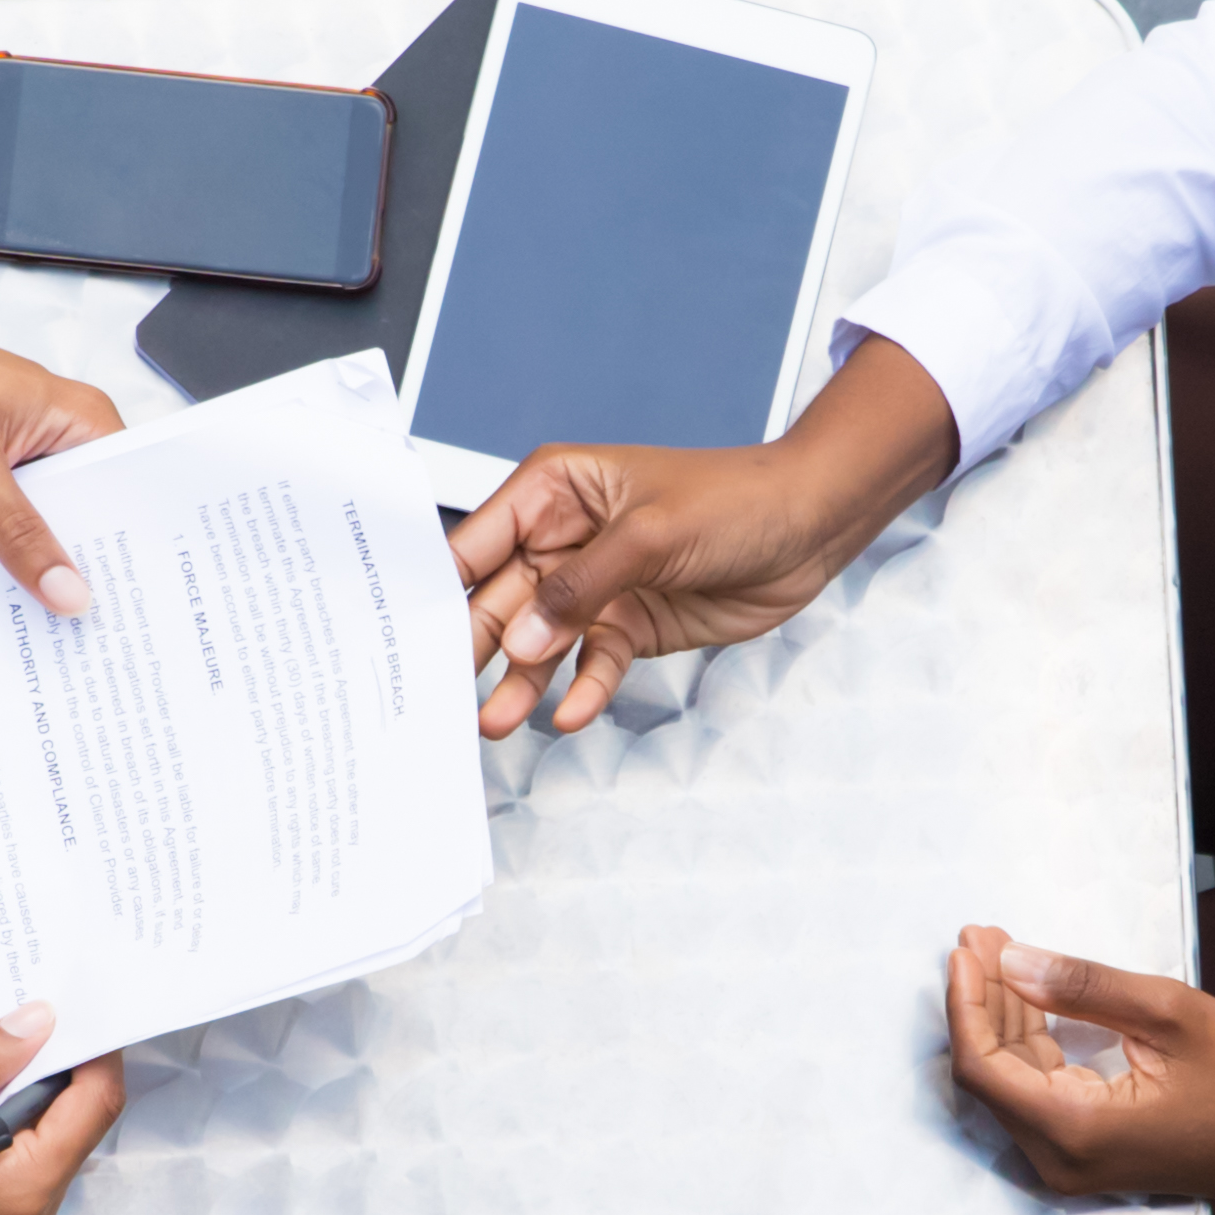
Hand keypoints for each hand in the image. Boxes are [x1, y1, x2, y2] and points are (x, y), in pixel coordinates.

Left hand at [0, 250, 125, 614]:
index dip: (131, 550)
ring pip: (26, 548)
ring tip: (40, 645)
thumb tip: (66, 589)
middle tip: (89, 639)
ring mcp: (1, 480)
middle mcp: (43, 452)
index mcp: (70, 423)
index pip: (123, 494)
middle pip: (77, 530)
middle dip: (75, 579)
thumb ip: (17, 529)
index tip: (136, 605)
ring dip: (22, 586)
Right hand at [0, 1003, 127, 1214]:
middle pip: (73, 1119)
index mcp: (22, 1190)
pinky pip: (7, 1155)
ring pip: (39, 1135)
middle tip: (23, 1001)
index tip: (70, 995)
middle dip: (55, 1059)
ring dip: (19, 1085)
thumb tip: (36, 1022)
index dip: (91, 1045)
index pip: (95, 1103)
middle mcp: (27, 1213)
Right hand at [450, 334, 962, 736]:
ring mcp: (594, 586)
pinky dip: (582, 689)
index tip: (405, 637)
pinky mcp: (627, 624)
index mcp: (552, 490)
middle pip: (499, 600)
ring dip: (520, 682)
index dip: (439, 588)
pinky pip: (591, 663)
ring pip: (540, 642)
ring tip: (496, 724)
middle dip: (473, 649)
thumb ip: (581, 588)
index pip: (477, 542)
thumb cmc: (735, 500)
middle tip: (438, 698)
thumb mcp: (652, 535)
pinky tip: (569, 716)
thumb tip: (522, 636)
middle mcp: (563, 539)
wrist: (809, 527)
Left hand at [942, 926, 1214, 1214]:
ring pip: (1009, 1082)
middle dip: (983, 1000)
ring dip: (1002, 1017)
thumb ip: (1084, 987)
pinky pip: (1036, 1092)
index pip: (982, 1067)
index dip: (966, 1003)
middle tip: (984, 935)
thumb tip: (1012, 961)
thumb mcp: (1171, 1015)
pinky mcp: (1082, 1153)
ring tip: (1002, 952)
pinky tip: (1027, 995)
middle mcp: (1059, 1157)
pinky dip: (1028, 1042)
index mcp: (1077, 1128)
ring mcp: (1068, 1163)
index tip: (967, 948)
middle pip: (989, 1073)